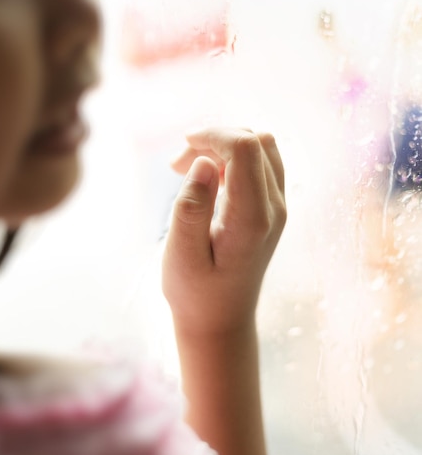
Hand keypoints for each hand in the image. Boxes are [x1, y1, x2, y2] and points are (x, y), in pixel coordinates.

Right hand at [162, 127, 285, 336]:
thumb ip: (191, 207)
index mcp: (252, 219)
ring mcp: (278, 209)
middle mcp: (274, 209)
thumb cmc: (196, 292)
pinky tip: (205, 177)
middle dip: (214, 139)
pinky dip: (231, 159)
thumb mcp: (182, 255)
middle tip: (177, 164)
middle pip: (256, 141)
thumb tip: (204, 162)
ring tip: (187, 168)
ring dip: (223, 146)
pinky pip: (260, 165)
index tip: (181, 149)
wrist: (220, 319)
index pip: (246, 148)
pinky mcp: (271, 210)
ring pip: (261, 148)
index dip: (213, 135)